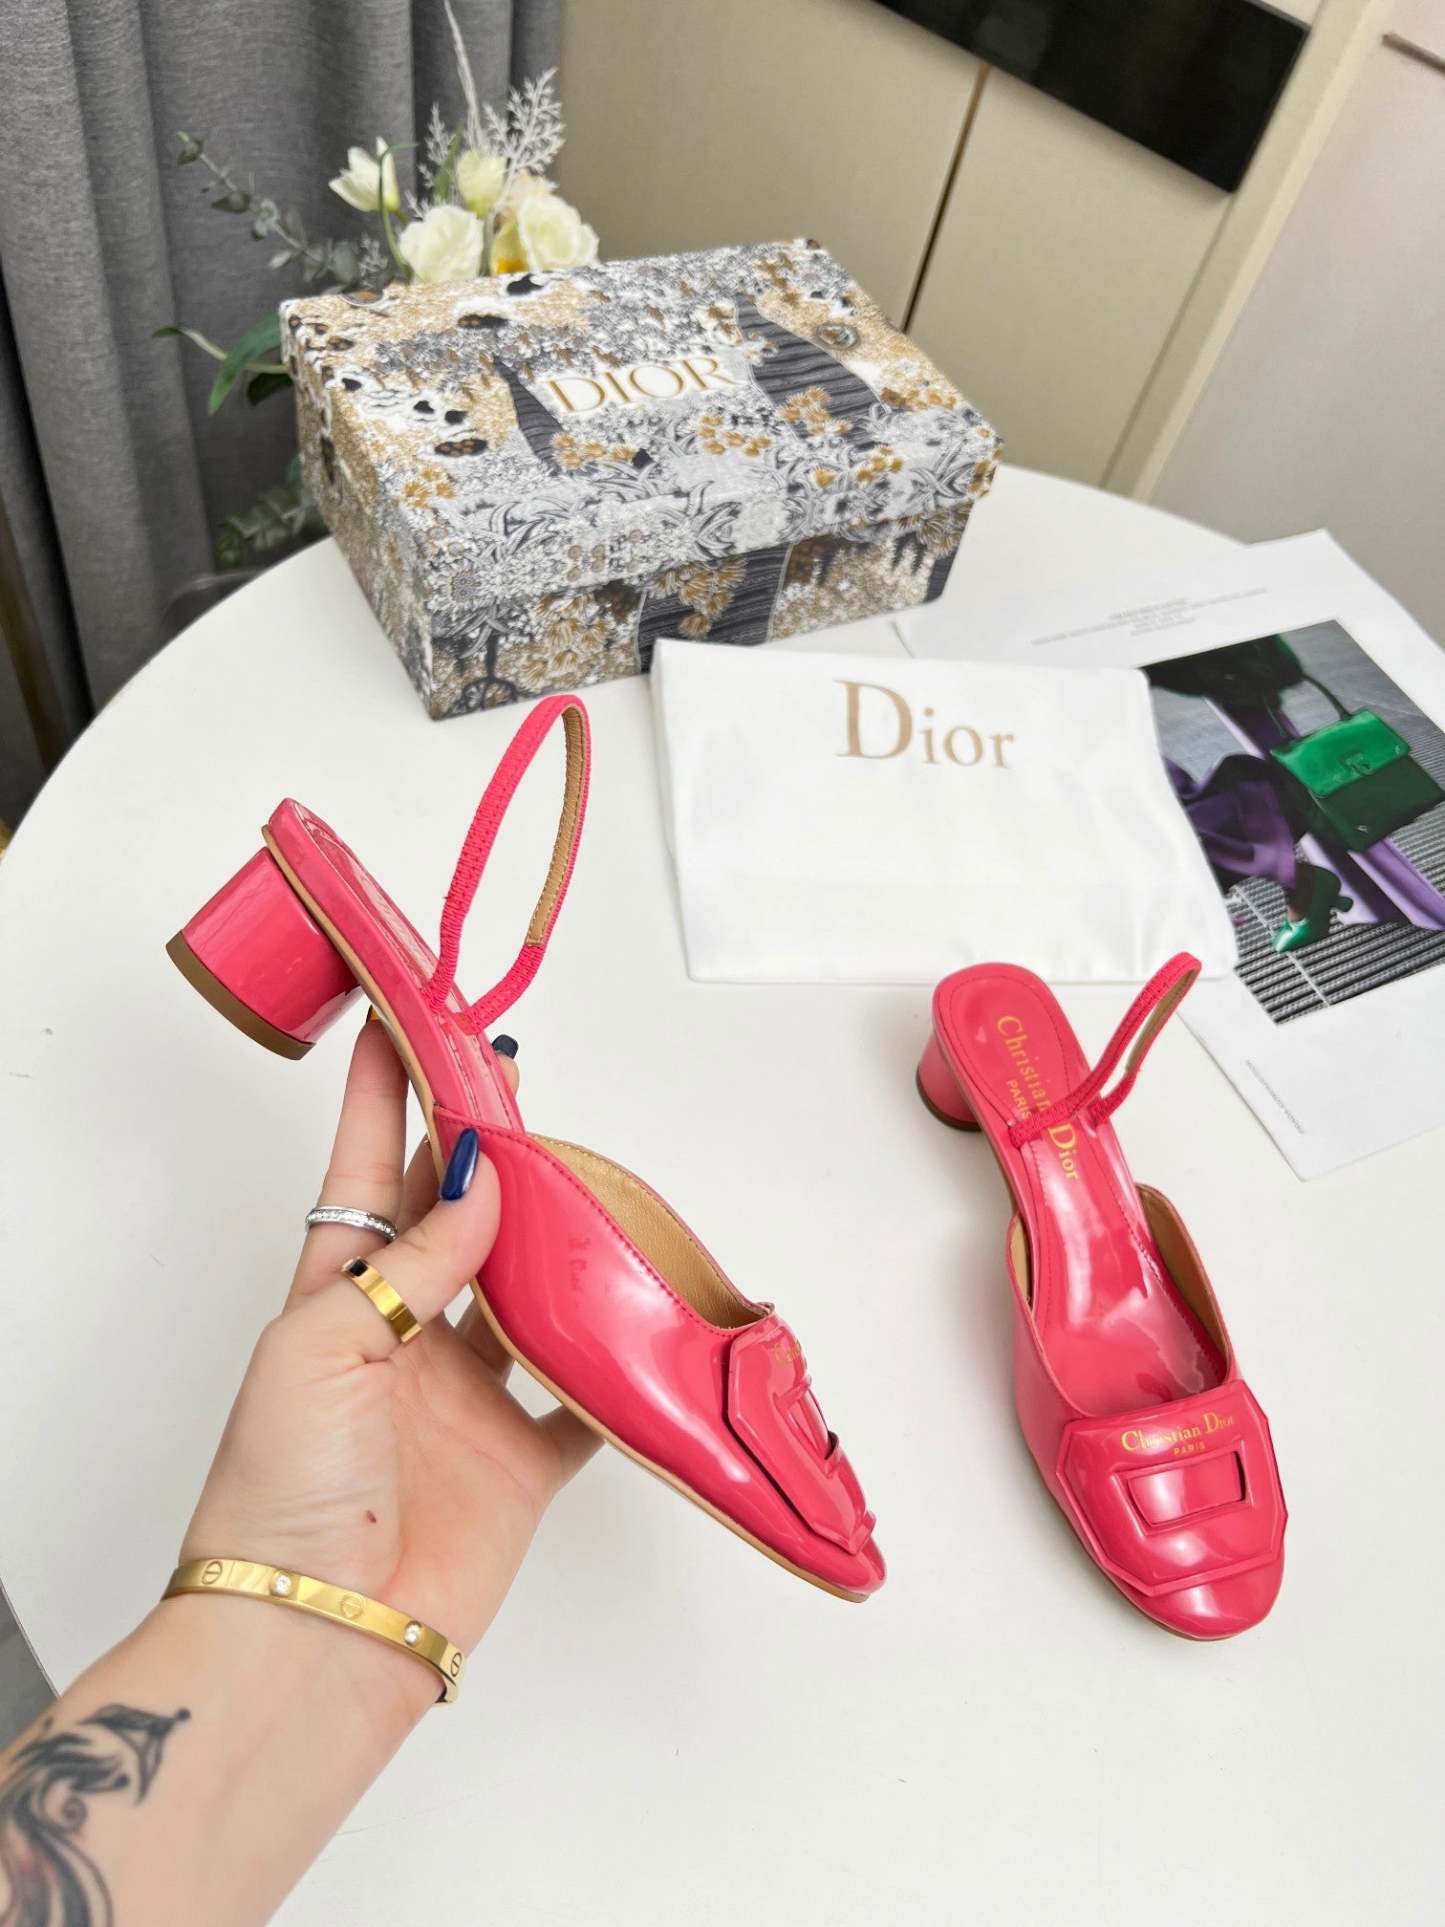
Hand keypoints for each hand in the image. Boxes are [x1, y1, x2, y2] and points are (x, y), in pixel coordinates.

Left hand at [181, 1018, 598, 1708]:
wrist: (319, 1633)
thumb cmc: (284, 1488)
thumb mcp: (326, 1344)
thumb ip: (417, 1262)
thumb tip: (484, 1181)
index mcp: (336, 1299)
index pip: (368, 1173)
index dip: (386, 1098)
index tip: (406, 1022)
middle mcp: (403, 1338)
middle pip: (455, 1221)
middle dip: (487, 1151)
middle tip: (521, 1083)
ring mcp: (465, 1398)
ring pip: (526, 1294)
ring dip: (558, 1241)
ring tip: (594, 1179)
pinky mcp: (520, 1460)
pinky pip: (584, 1398)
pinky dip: (618, 1363)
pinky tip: (647, 1317)